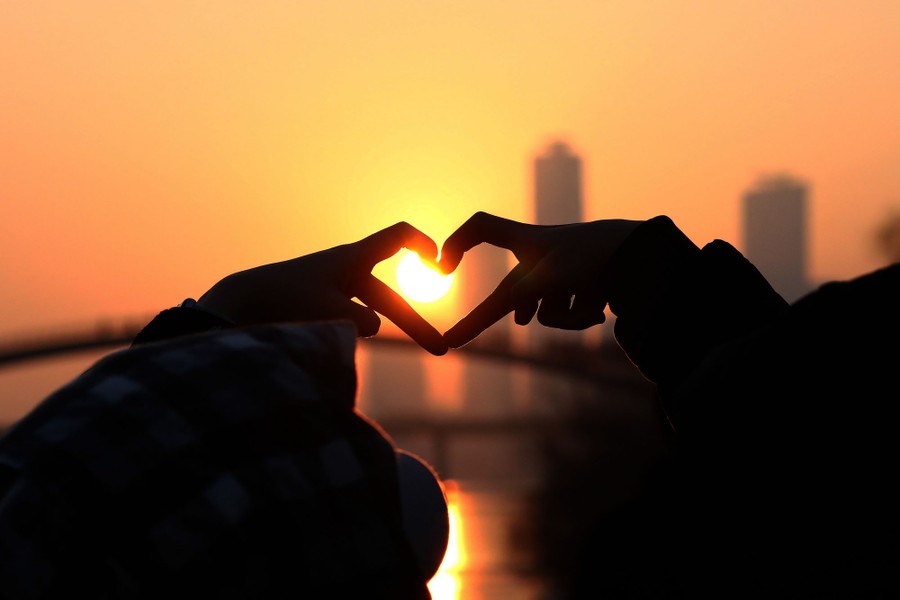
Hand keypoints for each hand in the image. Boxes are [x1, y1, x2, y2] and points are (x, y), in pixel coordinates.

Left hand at [198, 222, 448, 354]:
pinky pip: (345, 328)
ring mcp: (332, 294)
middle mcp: (345, 273)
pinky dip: (341, 337)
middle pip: (391, 297)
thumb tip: (372, 329)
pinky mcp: (318, 313)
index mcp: (351, 258)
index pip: (398, 237)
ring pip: (367, 317)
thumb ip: (362, 321)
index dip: (424, 245)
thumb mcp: (331, 312)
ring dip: (363, 333)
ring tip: (330, 339)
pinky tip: (319, 342)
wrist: (234, 307)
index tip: (440, 263)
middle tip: (442, 350)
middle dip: (417, 325)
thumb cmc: (282, 300)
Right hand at [438, 212, 642, 347]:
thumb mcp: (545, 279)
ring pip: (542, 312)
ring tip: (589, 303)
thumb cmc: (592, 257)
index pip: (480, 229)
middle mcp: (539, 258)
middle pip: (508, 294)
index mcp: (526, 241)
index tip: (441, 266)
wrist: (646, 257)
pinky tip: (601, 307)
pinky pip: (565, 315)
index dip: (457, 242)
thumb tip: (488, 325)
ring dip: (563, 316)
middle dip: (490, 317)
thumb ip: (511, 302)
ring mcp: (560, 276)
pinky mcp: (579, 290)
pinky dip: (580, 316)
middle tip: (453, 341)